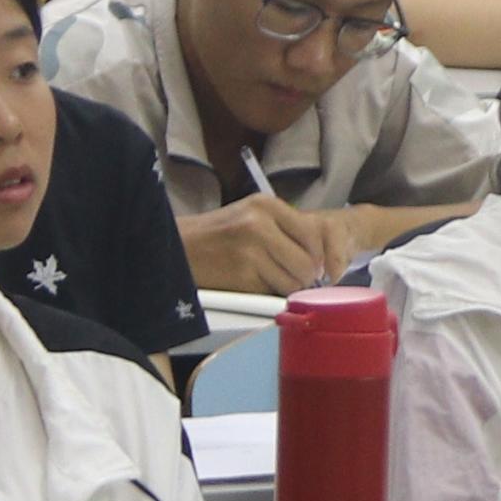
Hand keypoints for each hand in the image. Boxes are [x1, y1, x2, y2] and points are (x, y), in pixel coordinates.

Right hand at [183, 196, 348, 295]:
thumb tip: (323, 260)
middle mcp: (259, 224)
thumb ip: (286, 229)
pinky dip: (266, 295)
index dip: (318, 256)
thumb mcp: (251, 215)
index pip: (313, 234)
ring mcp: (249, 251)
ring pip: (293, 282)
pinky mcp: (240, 277)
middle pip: (307, 263)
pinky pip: (271, 294)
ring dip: (286, 288)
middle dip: (304, 277)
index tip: (314, 266)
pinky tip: (251, 284)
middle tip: (291, 278)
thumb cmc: (218, 234)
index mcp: (266, 205)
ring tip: (267, 279)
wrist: (177, 247)